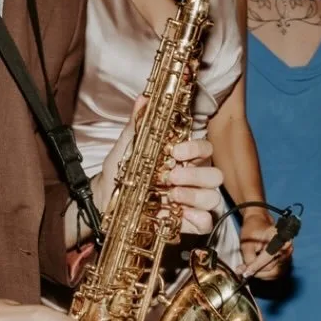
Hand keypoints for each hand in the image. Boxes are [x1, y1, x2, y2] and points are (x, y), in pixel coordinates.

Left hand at [96, 104, 222, 236]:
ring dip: (196, 196)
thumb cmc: (120, 172)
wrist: (105, 201)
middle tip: (171, 177)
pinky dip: (197, 219)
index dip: (196, 148)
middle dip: (196, 176)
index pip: (205, 148)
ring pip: (213, 198)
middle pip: (215, 175)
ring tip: (173, 196)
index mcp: (183, 158)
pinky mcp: (187, 222)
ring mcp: (191, 201)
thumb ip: (138, 124)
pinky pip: (206, 222)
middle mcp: (192, 178)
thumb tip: (144, 98)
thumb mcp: (126, 147)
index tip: (176, 151)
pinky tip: (180, 215)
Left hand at [239, 209, 290, 280]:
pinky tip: (258, 268)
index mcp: (280, 237)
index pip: (268, 256)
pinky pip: (276, 273)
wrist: (260, 224)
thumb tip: (247, 273)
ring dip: (261, 274)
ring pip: (274, 273)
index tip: (246, 273)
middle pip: (271, 267)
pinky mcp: (287, 260)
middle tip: (244, 271)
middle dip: (257, 271)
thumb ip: (248, 259)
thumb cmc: (253, 231)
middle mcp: (288, 246)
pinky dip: (266, 274)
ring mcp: (288, 254)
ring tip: (251, 268)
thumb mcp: (246, 243)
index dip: (256, 266)